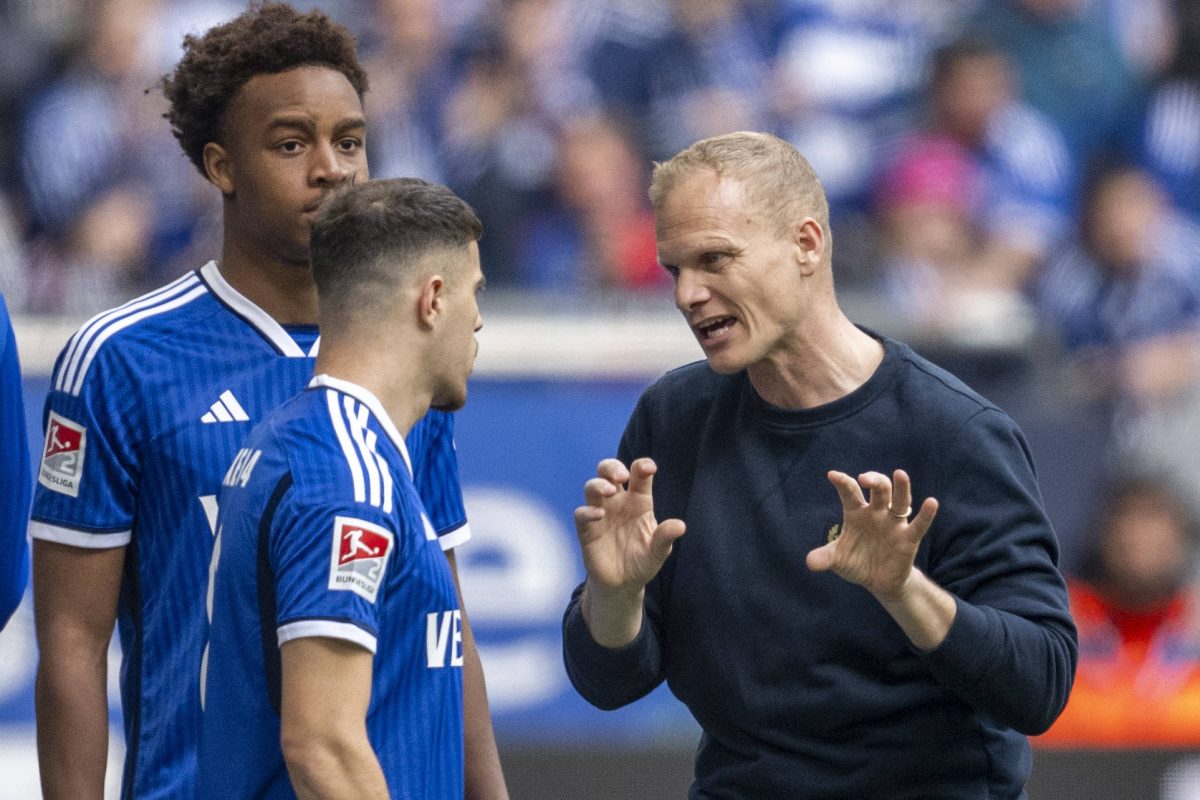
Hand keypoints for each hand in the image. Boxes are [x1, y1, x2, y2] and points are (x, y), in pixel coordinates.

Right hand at [574, 458, 685, 595]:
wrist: (623, 584)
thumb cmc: (642, 561)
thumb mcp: (658, 552)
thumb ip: (665, 537)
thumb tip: (680, 525)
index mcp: (639, 500)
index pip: (639, 475)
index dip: (642, 466)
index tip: (648, 468)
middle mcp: (618, 502)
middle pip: (609, 471)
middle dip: (612, 467)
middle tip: (621, 476)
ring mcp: (601, 513)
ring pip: (592, 487)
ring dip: (599, 485)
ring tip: (609, 491)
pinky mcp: (587, 529)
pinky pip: (581, 513)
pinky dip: (588, 511)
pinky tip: (599, 515)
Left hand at [806, 469, 937, 599]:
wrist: (878, 581)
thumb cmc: (857, 562)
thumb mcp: (838, 560)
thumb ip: (825, 558)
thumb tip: (810, 562)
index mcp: (856, 513)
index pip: (849, 493)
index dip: (842, 483)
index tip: (832, 475)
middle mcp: (876, 513)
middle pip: (878, 490)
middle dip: (873, 480)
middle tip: (865, 479)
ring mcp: (893, 524)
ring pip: (898, 501)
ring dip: (900, 487)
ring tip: (900, 474)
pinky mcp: (908, 538)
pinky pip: (918, 524)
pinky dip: (926, 514)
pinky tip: (932, 502)